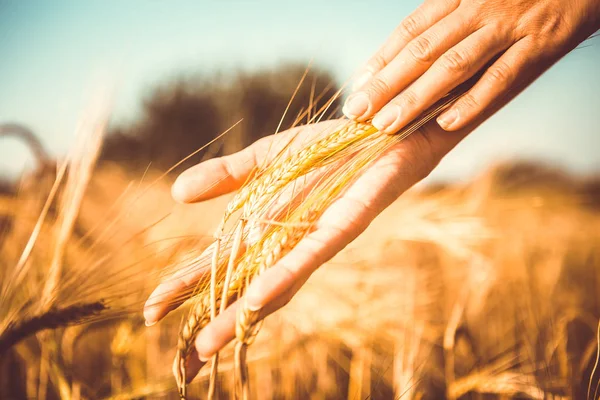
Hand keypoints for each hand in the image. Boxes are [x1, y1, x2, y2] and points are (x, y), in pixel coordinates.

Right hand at [143, 96, 504, 379]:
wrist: (382, 127)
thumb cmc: (329, 145)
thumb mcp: (267, 157)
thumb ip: (227, 176)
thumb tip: (176, 193)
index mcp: (267, 230)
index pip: (220, 268)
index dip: (186, 290)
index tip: (150, 313)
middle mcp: (288, 244)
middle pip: (246, 292)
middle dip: (214, 327)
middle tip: (182, 365)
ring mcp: (315, 239)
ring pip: (275, 286)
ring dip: (243, 317)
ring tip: (209, 346)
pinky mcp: (343, 225)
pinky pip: (311, 256)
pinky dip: (284, 278)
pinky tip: (258, 298)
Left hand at [343, 0, 599, 133]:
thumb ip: (447, 20)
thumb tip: (409, 53)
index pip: (409, 31)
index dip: (381, 60)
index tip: (357, 86)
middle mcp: (478, 10)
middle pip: (421, 51)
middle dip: (386, 84)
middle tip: (358, 112)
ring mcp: (508, 27)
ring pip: (453, 66)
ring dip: (417, 98)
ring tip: (388, 124)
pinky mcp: (540, 45)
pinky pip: (501, 77)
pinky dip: (473, 101)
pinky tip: (446, 123)